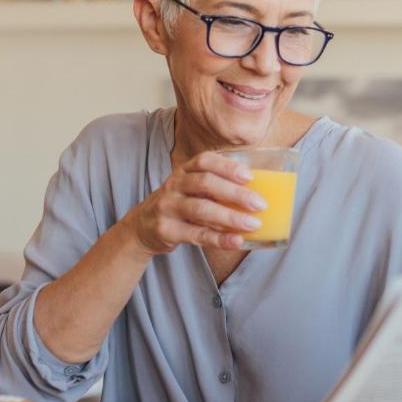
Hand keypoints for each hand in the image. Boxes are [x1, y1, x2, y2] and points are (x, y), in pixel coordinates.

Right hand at [119, 151, 266, 255]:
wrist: (141, 227)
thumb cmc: (178, 205)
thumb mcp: (190, 189)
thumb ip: (215, 187)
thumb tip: (256, 193)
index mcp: (184, 171)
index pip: (205, 161)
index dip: (228, 167)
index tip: (250, 176)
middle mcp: (175, 186)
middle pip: (206, 184)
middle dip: (236, 194)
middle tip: (260, 204)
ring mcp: (168, 207)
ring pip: (202, 209)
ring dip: (231, 217)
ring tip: (253, 224)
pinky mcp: (166, 230)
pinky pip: (196, 234)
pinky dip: (219, 239)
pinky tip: (236, 241)